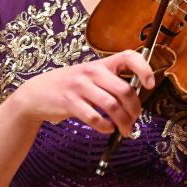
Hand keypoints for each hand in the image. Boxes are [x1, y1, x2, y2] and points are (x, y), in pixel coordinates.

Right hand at [11, 50, 155, 135]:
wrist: (36, 93)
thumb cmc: (70, 86)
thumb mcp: (90, 76)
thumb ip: (110, 83)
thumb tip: (135, 100)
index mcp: (101, 64)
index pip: (129, 57)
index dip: (144, 69)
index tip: (150, 84)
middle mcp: (92, 71)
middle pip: (125, 90)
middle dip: (135, 109)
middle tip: (135, 120)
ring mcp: (80, 86)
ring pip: (112, 106)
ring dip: (123, 122)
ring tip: (125, 130)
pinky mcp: (70, 102)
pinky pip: (95, 118)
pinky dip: (105, 126)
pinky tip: (107, 128)